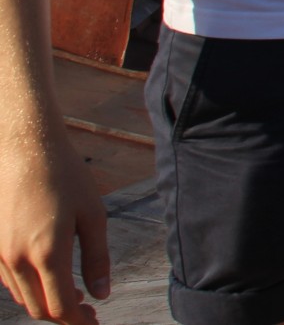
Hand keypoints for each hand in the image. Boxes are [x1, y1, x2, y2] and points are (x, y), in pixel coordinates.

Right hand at [0, 129, 109, 324]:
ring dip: (46, 302)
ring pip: (21, 297)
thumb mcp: (93, 215)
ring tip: (73, 294)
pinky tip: (49, 275)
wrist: (25, 148)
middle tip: (88, 311)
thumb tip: (101, 295)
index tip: (94, 322)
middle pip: (38, 308)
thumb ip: (97, 258)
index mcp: (46, 253)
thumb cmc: (66, 177)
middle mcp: (16, 259)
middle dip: (64, 316)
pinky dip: (29, 287)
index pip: (59, 308)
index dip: (78, 322)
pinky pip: (8, 280)